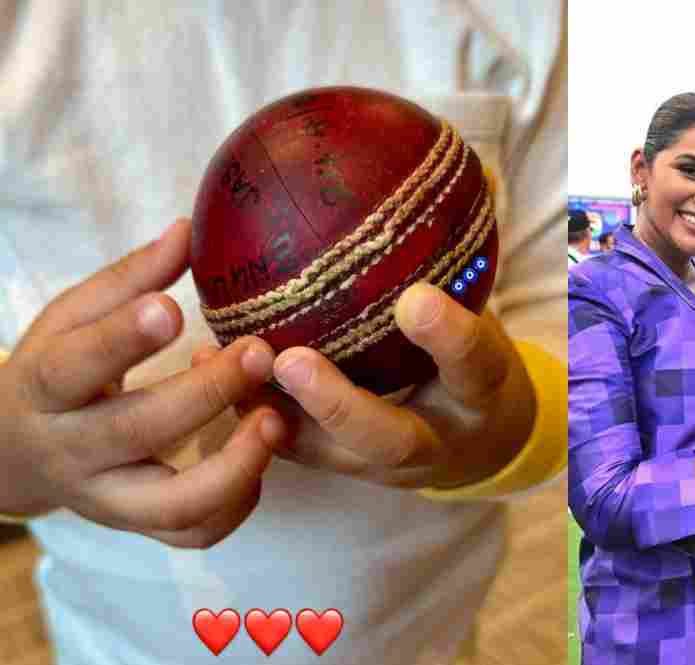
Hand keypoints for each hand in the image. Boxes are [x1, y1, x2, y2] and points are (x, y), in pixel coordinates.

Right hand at [0, 219, 285, 547]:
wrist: (16, 450)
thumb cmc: (60, 369)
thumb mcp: (72, 318)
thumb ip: (130, 280)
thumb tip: (187, 228)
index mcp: (44, 390)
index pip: (74, 367)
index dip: (122, 339)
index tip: (173, 309)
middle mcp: (72, 452)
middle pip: (136, 431)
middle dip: (205, 394)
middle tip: (260, 352)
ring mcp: (107, 500)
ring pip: (172, 506)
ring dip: (234, 467)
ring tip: (275, 419)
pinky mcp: (139, 529)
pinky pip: (195, 535)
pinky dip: (237, 506)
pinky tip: (261, 460)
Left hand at [201, 282, 536, 488]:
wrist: (476, 441)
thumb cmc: (474, 358)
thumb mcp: (488, 308)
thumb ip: (472, 250)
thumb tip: (478, 167)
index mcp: (479, 391)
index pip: (473, 365)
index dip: (448, 338)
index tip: (414, 298)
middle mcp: (432, 438)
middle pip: (388, 439)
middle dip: (338, 404)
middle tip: (292, 360)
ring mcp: (381, 465)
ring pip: (329, 456)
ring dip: (275, 412)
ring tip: (229, 361)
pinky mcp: (340, 467)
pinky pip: (291, 448)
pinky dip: (249, 408)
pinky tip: (206, 360)